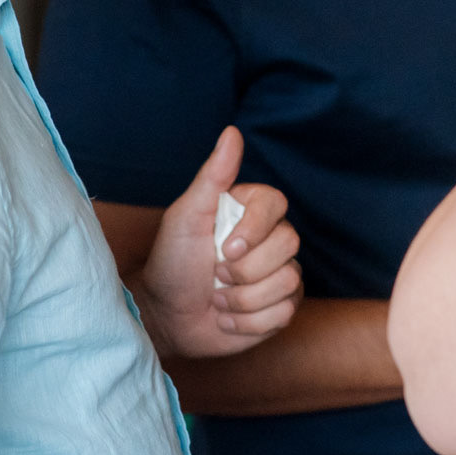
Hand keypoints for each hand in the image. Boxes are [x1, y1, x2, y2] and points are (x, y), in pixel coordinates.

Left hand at [135, 127, 302, 358]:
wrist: (166, 316)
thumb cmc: (172, 261)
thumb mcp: (187, 216)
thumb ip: (213, 176)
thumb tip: (232, 133)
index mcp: (252, 210)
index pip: (277, 205)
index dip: (255, 230)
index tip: (224, 248)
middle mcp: (272, 239)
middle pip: (288, 245)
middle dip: (244, 270)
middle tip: (215, 274)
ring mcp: (280, 273)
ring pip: (288, 282)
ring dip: (242, 300)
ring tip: (218, 298)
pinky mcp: (281, 307)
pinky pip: (284, 313)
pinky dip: (248, 322)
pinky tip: (228, 317)